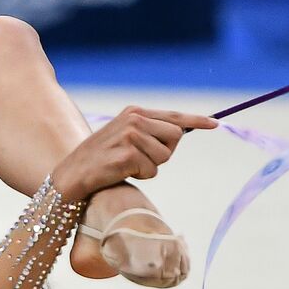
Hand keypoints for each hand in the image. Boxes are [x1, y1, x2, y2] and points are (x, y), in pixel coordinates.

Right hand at [52, 106, 216, 199]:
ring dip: (151, 167)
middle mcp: (134, 119)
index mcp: (134, 112)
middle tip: (140, 159)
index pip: (173, 116)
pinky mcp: (128, 153)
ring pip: (165, 156)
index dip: (196, 121)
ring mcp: (131, 135)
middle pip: (175, 137)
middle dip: (164, 153)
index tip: (215, 124)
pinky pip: (153, 170)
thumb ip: (149, 133)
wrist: (72, 174)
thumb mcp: (126, 138)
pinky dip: (141, 176)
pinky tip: (121, 172)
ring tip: (127, 166)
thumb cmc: (102, 160)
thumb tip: (179, 134)